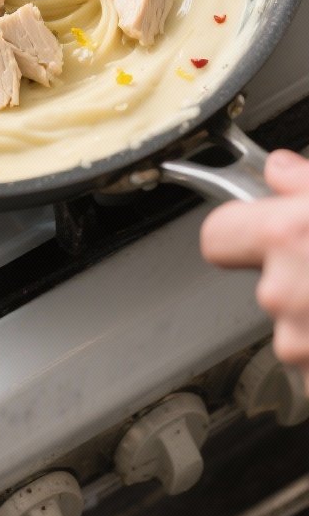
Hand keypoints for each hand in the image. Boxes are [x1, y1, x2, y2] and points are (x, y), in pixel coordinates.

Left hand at [201, 150, 308, 389]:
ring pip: (294, 328)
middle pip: (264, 284)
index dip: (238, 232)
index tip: (259, 230)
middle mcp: (282, 292)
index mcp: (286, 236)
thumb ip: (304, 184)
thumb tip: (278, 170)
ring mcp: (300, 345)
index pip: (216, 236)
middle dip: (297, 278)